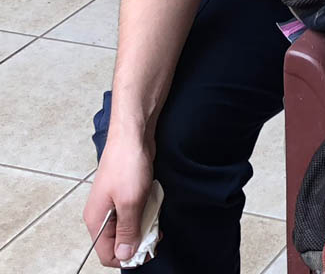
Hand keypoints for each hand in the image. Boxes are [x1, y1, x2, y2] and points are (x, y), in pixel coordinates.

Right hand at [83, 135, 154, 266]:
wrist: (133, 136)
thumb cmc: (128, 165)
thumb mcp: (130, 202)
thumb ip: (127, 230)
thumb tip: (124, 255)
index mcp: (97, 220)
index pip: (105, 254)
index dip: (125, 258)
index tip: (146, 252)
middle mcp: (102, 214)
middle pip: (117, 242)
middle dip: (137, 242)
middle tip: (156, 236)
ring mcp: (113, 204)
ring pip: (128, 227)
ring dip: (143, 227)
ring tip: (157, 221)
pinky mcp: (125, 194)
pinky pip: (134, 213)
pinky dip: (145, 213)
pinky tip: (154, 207)